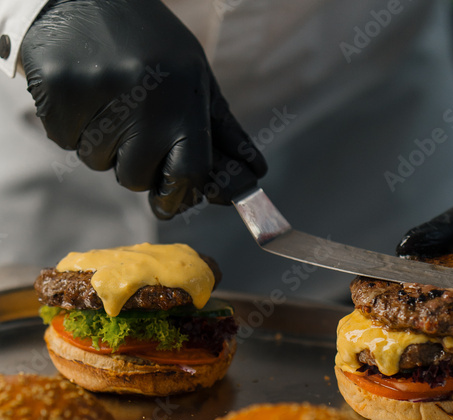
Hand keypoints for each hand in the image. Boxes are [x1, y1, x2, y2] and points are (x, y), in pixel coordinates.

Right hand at [21, 0, 266, 218]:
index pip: (188, 173)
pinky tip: (79, 89)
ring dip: (101, 142)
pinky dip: (71, 126)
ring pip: (98, 162)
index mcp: (183, 94)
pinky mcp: (57, 89)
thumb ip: (221, 134)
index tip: (171, 201)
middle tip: (131, 119)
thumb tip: (252, 180)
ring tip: (104, 95)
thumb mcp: (195, 78)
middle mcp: (144, 94)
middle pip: (136, 178)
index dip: (179, 195)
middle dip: (134, 162)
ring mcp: (98, 91)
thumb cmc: (149, 44)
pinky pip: (65, 141)